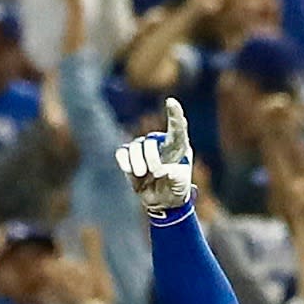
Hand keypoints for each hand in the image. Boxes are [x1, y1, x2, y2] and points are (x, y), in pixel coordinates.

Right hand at [116, 97, 195, 216]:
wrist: (162, 201)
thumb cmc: (176, 189)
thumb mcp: (181, 186)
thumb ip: (176, 177)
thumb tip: (164, 169)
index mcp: (178, 147)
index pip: (177, 129)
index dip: (174, 115)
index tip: (171, 102)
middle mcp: (160, 142)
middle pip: (150, 142)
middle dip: (152, 160)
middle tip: (157, 174)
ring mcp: (143, 147)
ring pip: (135, 147)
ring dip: (138, 164)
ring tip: (143, 175)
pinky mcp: (129, 155)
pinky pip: (122, 152)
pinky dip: (125, 162)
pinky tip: (130, 171)